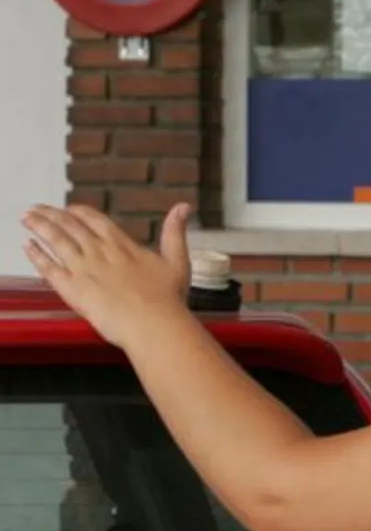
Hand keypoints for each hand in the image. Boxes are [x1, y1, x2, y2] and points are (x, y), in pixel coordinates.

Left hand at [23, 203, 192, 347]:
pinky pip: (48, 268)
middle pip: (70, 226)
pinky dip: (37, 256)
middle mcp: (99, 252)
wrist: (152, 323)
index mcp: (122, 245)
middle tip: (36, 208)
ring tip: (26, 218)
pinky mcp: (72, 288)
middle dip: (51, 215)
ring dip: (39, 227)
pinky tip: (28, 247)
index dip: (80, 212)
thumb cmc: (167, 298)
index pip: (95, 220)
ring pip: (57, 241)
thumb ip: (175, 232)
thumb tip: (183, 207)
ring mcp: (83, 269)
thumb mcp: (177, 260)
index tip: (69, 209)